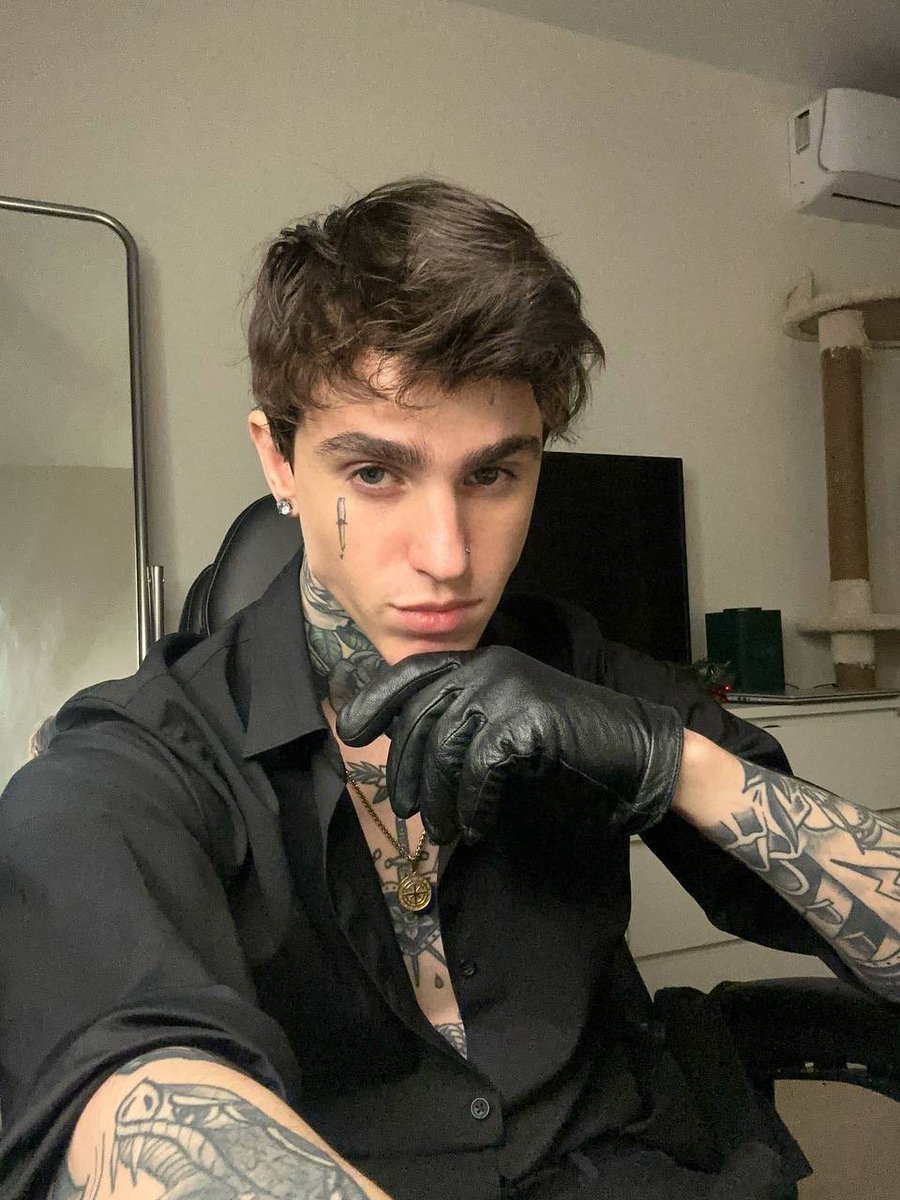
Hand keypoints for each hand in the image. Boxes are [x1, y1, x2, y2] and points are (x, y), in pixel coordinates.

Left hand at [336, 646, 684, 844]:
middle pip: (421, 718)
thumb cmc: (565, 739)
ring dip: (438, 800)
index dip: (376, 701)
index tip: (350, 731)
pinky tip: (476, 827)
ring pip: (445, 750)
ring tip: (443, 831)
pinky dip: (473, 806)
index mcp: (481, 661)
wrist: (632, 747)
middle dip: (406, 770)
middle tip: (406, 811)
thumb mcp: (506, 717)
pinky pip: (478, 771)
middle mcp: (489, 667)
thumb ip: (463, 718)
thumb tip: (408, 750)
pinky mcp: (525, 720)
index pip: (413, 674)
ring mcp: (507, 690)